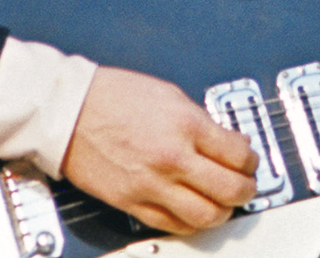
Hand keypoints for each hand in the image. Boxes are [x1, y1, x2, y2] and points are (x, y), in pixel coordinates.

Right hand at [61, 66, 259, 233]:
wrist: (66, 110)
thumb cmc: (110, 96)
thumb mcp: (168, 94)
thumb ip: (200, 121)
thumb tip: (225, 141)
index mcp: (186, 125)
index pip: (239, 154)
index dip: (252, 159)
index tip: (249, 159)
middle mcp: (172, 158)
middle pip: (231, 189)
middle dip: (246, 189)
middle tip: (246, 184)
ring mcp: (152, 184)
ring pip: (206, 215)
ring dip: (223, 212)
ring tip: (223, 202)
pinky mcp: (132, 202)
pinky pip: (174, 225)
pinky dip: (192, 223)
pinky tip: (194, 211)